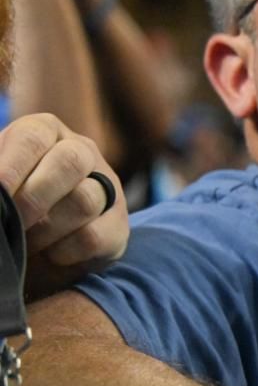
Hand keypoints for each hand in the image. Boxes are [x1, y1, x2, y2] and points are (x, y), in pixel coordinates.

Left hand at [0, 114, 128, 296]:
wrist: (34, 242)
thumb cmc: (8, 202)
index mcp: (46, 131)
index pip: (33, 137)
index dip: (11, 166)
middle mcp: (83, 151)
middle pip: (71, 162)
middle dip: (33, 197)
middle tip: (13, 221)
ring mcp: (107, 188)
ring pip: (84, 201)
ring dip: (46, 228)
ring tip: (26, 242)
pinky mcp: (119, 226)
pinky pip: (94, 237)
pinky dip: (64, 251)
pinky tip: (49, 254)